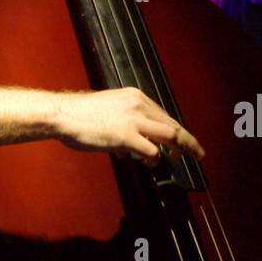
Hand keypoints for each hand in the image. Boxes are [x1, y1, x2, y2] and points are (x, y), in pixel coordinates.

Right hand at [57, 87, 203, 165]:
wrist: (63, 114)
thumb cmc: (80, 115)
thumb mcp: (108, 111)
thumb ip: (123, 126)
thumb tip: (129, 150)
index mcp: (135, 97)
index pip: (163, 114)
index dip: (176, 130)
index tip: (184, 140)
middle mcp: (138, 105)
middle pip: (172, 124)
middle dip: (187, 141)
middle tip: (197, 152)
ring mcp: (134, 120)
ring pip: (170, 135)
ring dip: (182, 149)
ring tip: (188, 158)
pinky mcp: (126, 136)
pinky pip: (151, 150)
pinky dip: (155, 159)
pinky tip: (152, 163)